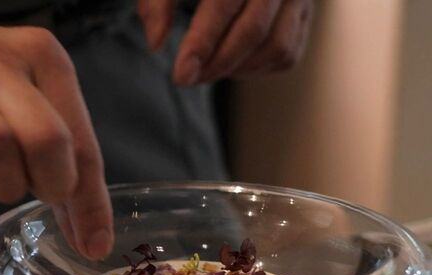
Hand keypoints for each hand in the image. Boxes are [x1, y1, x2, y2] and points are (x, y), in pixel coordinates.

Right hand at [0, 13, 112, 259]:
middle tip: (42, 191)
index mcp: (42, 56)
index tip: (95, 244)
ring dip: (3, 183)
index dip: (91, 201)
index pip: (81, 140)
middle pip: (46, 138)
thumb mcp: (34, 105)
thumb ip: (67, 160)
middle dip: (53, 184)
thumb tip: (92, 237)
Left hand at [137, 0, 313, 84]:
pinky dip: (258, 69)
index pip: (222, 5)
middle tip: (187, 78)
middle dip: (216, 64)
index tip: (180, 76)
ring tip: (208, 69)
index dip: (201, 44)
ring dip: (238, 69)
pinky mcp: (306, 14)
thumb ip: (158, 2)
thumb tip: (156, 43)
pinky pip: (288, 55)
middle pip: (253, 31)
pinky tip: (232, 64)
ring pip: (277, 47)